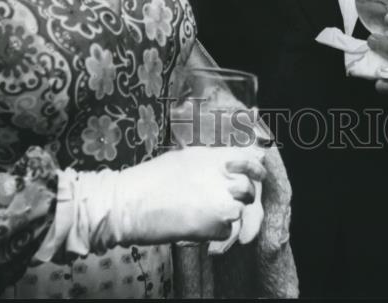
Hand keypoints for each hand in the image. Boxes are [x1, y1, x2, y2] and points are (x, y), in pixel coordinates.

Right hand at [112, 145, 265, 245]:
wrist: (131, 203)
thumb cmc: (153, 178)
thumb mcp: (186, 157)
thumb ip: (213, 158)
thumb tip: (234, 158)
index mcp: (215, 157)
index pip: (251, 159)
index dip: (256, 168)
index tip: (256, 173)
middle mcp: (223, 177)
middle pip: (249, 187)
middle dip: (240, 195)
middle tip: (221, 199)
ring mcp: (221, 202)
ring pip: (239, 210)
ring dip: (226, 213)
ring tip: (202, 212)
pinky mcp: (214, 226)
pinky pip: (227, 231)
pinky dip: (215, 231)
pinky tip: (196, 225)